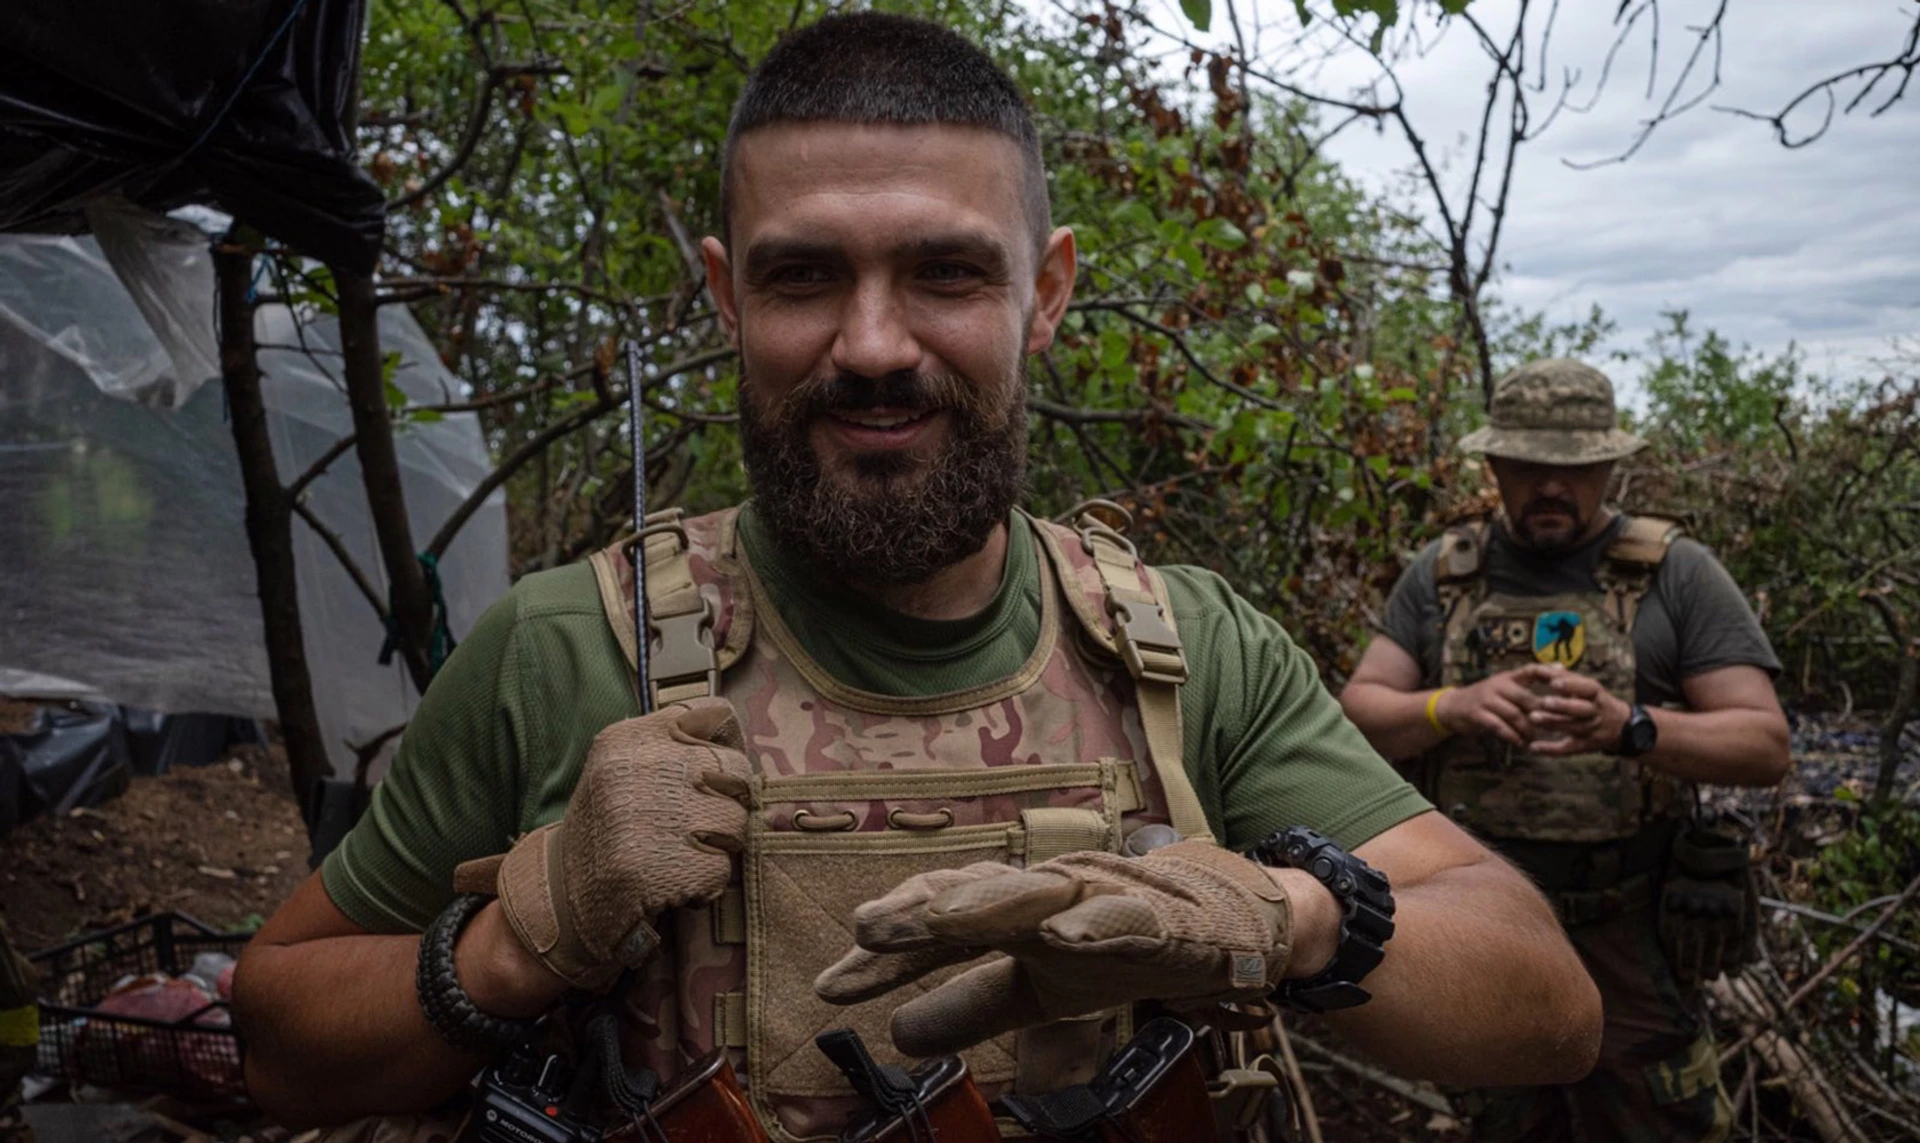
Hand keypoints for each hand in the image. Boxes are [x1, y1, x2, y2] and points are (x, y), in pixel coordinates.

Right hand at [454, 697, 751, 989]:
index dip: (728, 746)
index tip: (716, 773)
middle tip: (698, 824)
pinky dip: (707, 882)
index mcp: (630, 737)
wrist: (561, 895)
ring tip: (681, 853)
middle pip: (737, 771)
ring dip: (720, 845)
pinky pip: (722, 868)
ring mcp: (649, 819)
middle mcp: (638, 770)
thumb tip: (742, 749)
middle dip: (729, 802)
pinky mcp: (660, 869)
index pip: (717, 714)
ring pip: (736, 821)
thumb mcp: (624, 768)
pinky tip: (674, 881)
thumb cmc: (608, 827)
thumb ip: (675, 747)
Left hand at [813, 841, 1293, 1056]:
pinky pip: (1125, 916)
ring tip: (941, 917)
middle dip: (921, 912)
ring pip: (1039, 893)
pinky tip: (1064, 933)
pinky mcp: (1159, 915)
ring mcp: (1102, 897)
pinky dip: (1095, 921)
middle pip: (975, 898)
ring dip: (990, 902)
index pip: (938, 931)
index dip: (887, 957)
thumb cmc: (1120, 945)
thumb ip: (971, 1006)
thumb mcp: (1038, 989)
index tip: (830, 987)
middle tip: (867, 928)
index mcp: (1013, 916)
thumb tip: (895, 1035)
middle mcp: (1048, 895)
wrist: (1226, 928)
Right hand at [1434, 668, 1551, 746]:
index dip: (1549, 676)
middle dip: (1542, 714)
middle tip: (1554, 727)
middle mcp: (1497, 685)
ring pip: (1514, 715)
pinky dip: (1512, 737)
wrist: (1451, 707)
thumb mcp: (1503, 686)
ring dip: (1527, 730)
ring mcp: (1486, 699)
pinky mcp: (1477, 714)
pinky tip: (1520, 744)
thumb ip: (1527, 683)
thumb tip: (1559, 668)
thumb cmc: (1485, 698)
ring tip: (1535, 739)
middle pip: (1526, 698)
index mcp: (1507, 677)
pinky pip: (1499, 727)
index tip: (1566, 688)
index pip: (1531, 670)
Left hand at [1523, 667, 1630, 755]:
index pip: (1587, 688)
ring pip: (1572, 727)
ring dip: (1552, 723)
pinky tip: (1533, 747)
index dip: (1571, 685)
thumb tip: (1543, 667)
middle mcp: (1596, 712)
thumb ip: (1565, 677)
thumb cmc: (1594, 700)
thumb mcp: (1585, 686)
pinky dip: (1550, 749)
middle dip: (1563, 705)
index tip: (1553, 682)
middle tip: (1544, 701)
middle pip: (1581, 709)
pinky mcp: (1583, 746)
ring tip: (1532, 718)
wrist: (1620, 725)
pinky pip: (1567, 749)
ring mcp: (1590, 730)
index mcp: (1596, 695)